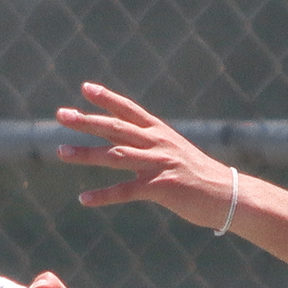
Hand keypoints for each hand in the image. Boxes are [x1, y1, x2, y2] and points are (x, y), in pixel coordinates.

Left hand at [55, 83, 234, 228]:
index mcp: (160, 133)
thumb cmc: (198, 176)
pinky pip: (125, 191)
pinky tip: (84, 199)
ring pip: (114, 156)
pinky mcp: (160, 188)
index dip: (107, 98)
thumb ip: (147, 145)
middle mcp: (157, 143)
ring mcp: (158, 164)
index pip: (128, 110)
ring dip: (86, 154)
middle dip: (86, 121)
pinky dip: (103, 195)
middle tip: (61, 114)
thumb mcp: (173, 152)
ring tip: (61, 152)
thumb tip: (120, 139)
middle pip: (115, 128)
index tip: (85, 88)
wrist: (227, 195)